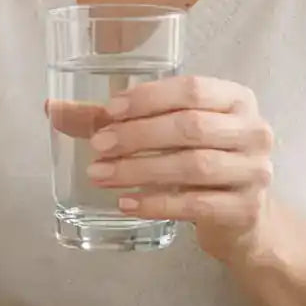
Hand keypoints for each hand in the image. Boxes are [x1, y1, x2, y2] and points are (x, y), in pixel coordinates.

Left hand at [86, 75, 275, 263]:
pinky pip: (197, 205)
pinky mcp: (245, 209)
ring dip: (140, 170)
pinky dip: (157, 203)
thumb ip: (112, 117)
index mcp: (234, 98)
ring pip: (194, 166)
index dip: (148, 98)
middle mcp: (252, 130)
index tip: (109, 110)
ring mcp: (254, 171)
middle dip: (138, 136)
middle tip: (98, 146)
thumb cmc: (197, 157)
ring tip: (101, 176)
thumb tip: (52, 107)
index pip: (191, 88)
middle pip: (191, 127)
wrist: (242, 217)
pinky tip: (127, 203)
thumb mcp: (165, 129)